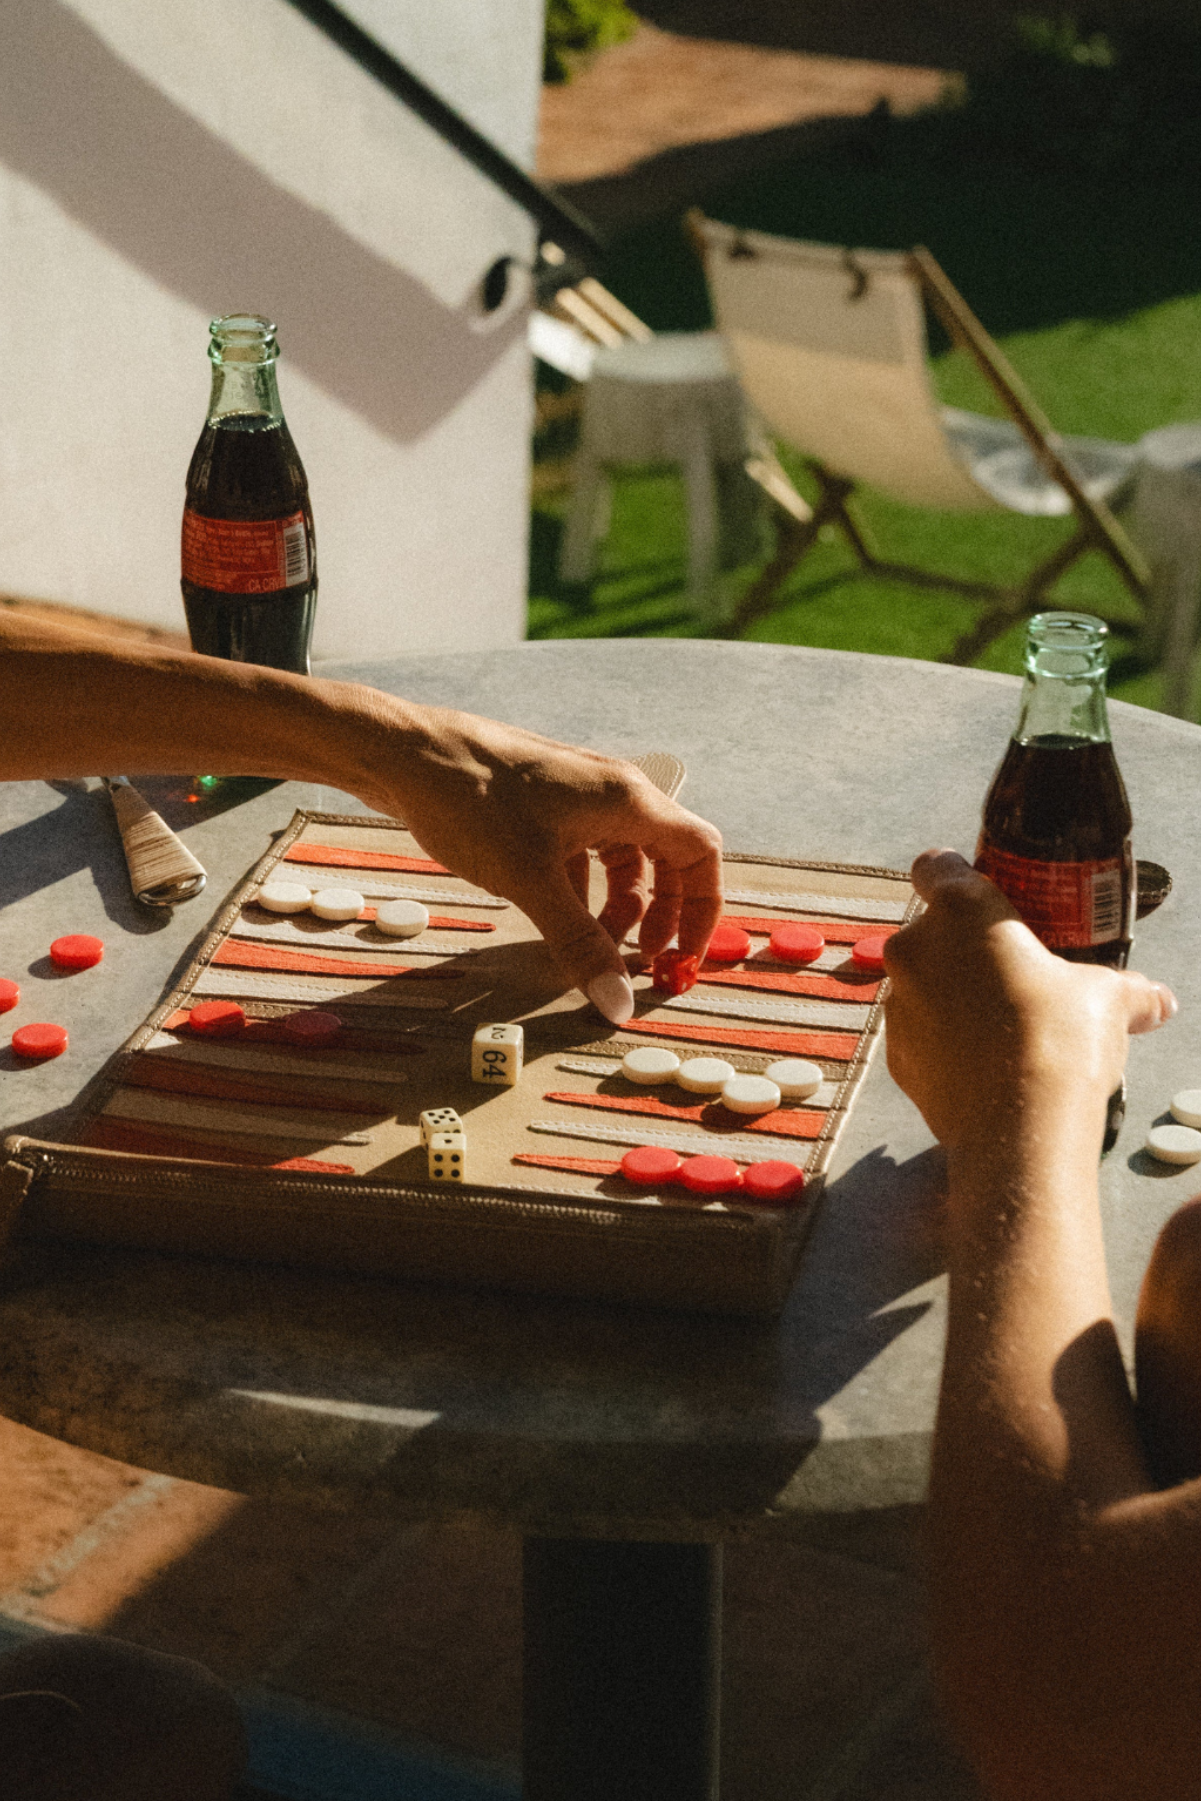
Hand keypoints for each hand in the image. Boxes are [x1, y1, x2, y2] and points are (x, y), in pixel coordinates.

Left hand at [347, 698, 723, 1022]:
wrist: (403, 754)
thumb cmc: (470, 801)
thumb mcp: (531, 882)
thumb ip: (580, 944)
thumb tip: (618, 1002)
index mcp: (627, 799)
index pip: (700, 853)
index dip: (703, 909)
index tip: (684, 954)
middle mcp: (613, 792)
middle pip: (668, 857)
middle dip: (663, 913)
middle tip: (643, 960)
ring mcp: (578, 795)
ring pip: (624, 857)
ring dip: (621, 905)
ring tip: (596, 946)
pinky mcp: (546, 803)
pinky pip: (587, 850)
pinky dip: (586, 888)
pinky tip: (558, 916)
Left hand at [883, 849, 1174, 1151]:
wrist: (1018, 1129)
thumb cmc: (1059, 1043)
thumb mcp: (1107, 1001)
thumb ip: (1128, 990)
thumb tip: (1157, 1000)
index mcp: (963, 913)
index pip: (936, 867)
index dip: (956, 875)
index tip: (982, 895)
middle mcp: (916, 950)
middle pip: (934, 931)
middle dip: (968, 949)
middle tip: (1014, 975)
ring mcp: (898, 1004)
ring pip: (924, 984)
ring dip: (953, 996)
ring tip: (1004, 1027)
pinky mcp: (895, 1054)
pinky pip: (920, 1034)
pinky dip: (944, 1042)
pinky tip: (985, 1065)